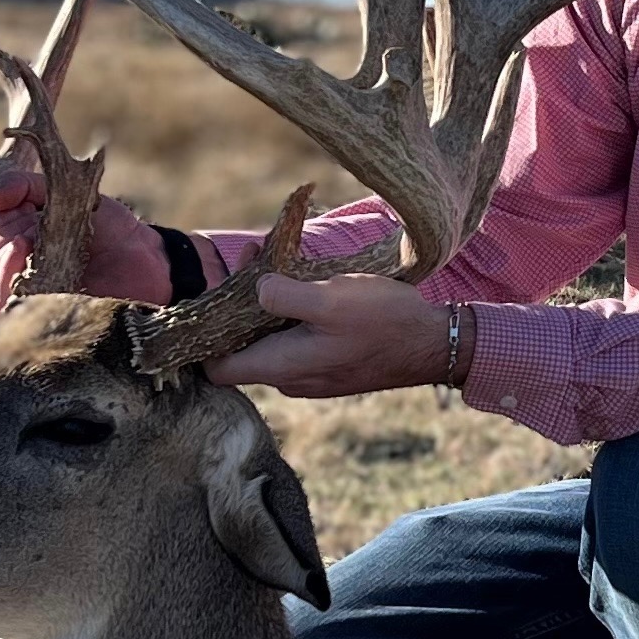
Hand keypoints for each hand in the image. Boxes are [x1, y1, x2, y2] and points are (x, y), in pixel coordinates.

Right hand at [0, 172, 171, 310]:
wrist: (144, 258)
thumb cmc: (109, 224)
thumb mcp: (66, 190)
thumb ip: (26, 186)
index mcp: (19, 232)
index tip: (23, 210)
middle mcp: (18, 260)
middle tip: (29, 229)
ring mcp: (28, 283)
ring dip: (2, 256)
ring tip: (30, 245)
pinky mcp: (42, 304)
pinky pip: (5, 297)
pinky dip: (7, 279)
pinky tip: (26, 261)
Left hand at [204, 273, 454, 396]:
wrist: (433, 344)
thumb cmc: (383, 322)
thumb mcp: (331, 299)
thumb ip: (284, 295)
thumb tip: (254, 289)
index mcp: (282, 367)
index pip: (217, 369)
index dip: (205, 338)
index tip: (212, 299)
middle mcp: (290, 378)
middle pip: (242, 349)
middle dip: (239, 305)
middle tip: (251, 260)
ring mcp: (310, 374)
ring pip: (270, 341)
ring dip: (267, 304)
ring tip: (277, 262)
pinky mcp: (328, 364)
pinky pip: (294, 340)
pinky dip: (291, 314)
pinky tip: (305, 284)